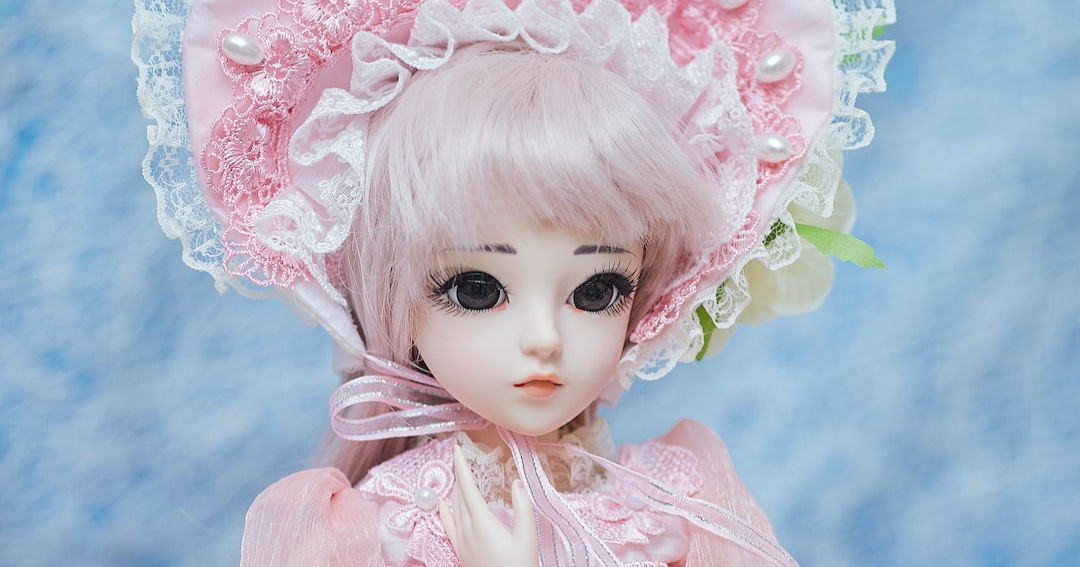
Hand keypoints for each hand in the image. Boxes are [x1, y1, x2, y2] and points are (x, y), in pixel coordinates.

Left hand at [439, 445, 538, 566]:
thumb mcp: (528, 537)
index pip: (467, 487)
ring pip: (452, 507)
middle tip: (457, 453)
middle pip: (458, 494)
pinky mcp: (460, 550)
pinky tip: (441, 503)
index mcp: (482, 522)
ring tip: (454, 472)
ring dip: (453, 487)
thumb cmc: (520, 566)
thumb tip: (517, 482)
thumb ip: (523, 507)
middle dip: (457, 472)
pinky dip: (443, 509)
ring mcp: (461, 541)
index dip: (460, 466)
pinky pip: (447, 523)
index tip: (456, 448)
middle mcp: (466, 529)